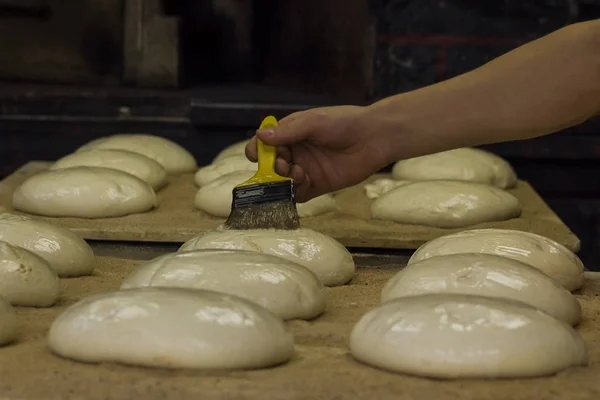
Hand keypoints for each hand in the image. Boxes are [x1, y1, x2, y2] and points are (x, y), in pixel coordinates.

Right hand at [245, 106, 392, 201]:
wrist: (374, 138)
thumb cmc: (344, 123)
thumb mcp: (313, 122)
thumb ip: (288, 131)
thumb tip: (260, 136)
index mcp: (290, 134)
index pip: (264, 144)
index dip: (257, 151)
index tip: (257, 156)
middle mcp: (295, 153)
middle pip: (270, 165)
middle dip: (270, 167)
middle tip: (283, 165)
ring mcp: (305, 170)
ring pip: (282, 182)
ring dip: (283, 180)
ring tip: (298, 173)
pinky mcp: (317, 186)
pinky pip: (298, 194)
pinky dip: (294, 193)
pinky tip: (303, 183)